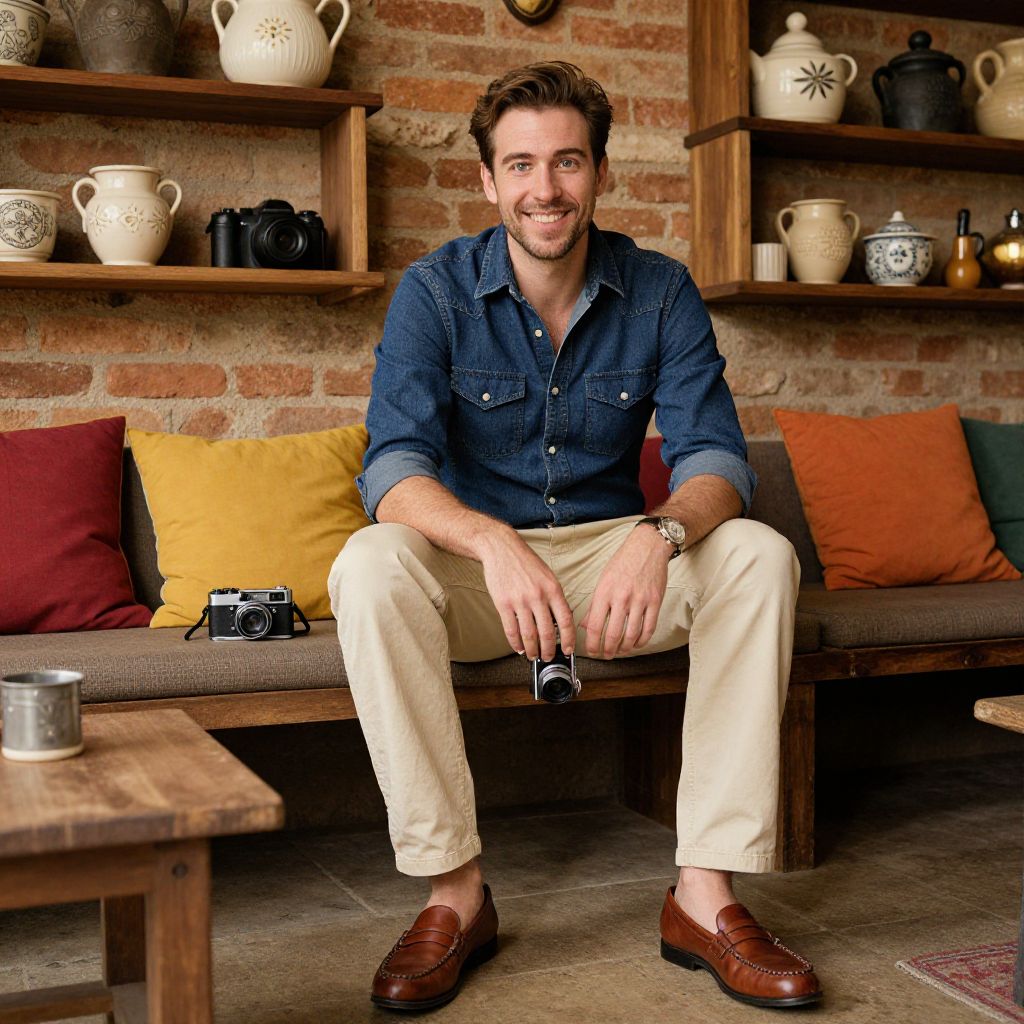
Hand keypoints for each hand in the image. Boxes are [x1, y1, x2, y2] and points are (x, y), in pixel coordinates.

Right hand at [478, 531, 574, 661]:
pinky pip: (511, 629)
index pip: (566, 620)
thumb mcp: (548, 576)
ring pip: (529, 635)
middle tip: (548, 657)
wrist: (501, 548)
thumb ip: (555, 597)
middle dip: (549, 650)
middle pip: (547, 632)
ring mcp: (520, 601)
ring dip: (532, 650)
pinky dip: (515, 643)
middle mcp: (538, 596)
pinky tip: (518, 647)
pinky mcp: (503, 603)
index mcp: (553, 589)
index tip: (568, 649)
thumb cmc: (525, 561)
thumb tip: (561, 620)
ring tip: (532, 655)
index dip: (569, 639)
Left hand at [580, 524, 669, 658]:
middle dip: (608, 651)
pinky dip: (642, 641)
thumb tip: (584, 625)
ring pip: (632, 635)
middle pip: (613, 634)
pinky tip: (636, 643)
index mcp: (604, 592)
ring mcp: (640, 600)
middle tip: (606, 655)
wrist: (647, 547)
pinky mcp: (655, 602)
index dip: (592, 644)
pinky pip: (649, 628)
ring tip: (620, 651)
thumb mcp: (603, 580)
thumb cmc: (623, 562)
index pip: (594, 626)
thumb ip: (594, 605)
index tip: (592, 651)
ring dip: (625, 648)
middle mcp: (621, 597)